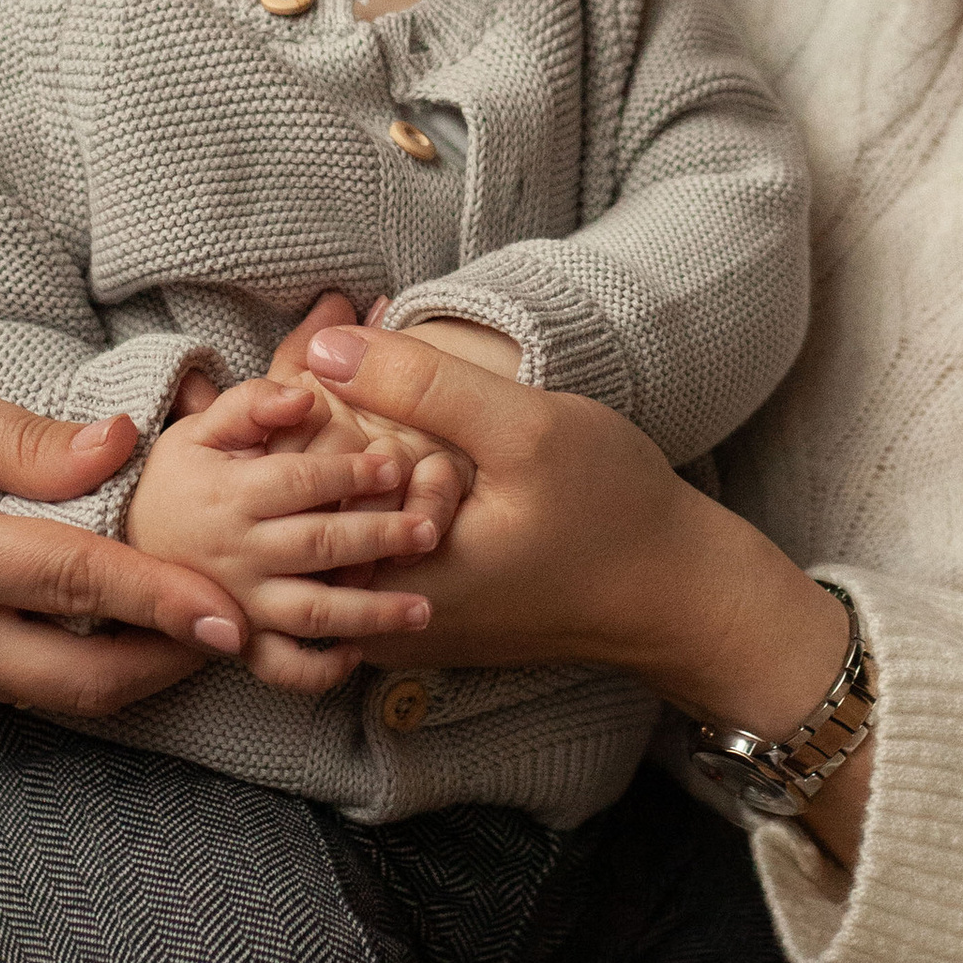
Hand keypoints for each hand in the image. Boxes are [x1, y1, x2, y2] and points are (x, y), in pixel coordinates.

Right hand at [0, 351, 246, 717]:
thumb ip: (27, 437)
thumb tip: (124, 446)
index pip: (67, 585)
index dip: (158, 601)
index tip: (230, 615)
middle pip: (70, 679)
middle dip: (164, 665)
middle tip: (236, 631)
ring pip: (44, 697)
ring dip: (125, 673)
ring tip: (195, 632)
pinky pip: (7, 691)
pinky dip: (70, 671)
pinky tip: (116, 633)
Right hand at [127, 378, 446, 695]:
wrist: (126, 543)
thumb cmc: (181, 477)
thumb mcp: (202, 430)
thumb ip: (252, 403)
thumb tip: (303, 396)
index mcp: (232, 494)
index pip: (300, 482)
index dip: (350, 473)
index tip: (395, 464)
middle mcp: (239, 553)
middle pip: (318, 546)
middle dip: (378, 538)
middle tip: (429, 530)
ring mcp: (241, 603)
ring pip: (311, 613)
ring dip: (369, 613)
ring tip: (423, 608)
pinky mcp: (242, 641)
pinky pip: (281, 666)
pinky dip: (318, 669)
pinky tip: (360, 654)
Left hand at [300, 325, 865, 853]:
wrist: (676, 592)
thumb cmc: (612, 513)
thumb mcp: (524, 430)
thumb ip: (422, 386)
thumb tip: (325, 344)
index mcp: (384, 583)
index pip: (286, 482)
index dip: (298, 399)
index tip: (339, 339)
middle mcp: (374, 619)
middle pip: (301, 504)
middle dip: (321, 417)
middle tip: (357, 347)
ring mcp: (398, 622)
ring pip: (334, 520)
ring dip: (351, 446)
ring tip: (394, 385)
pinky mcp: (424, 613)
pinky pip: (370, 539)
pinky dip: (381, 479)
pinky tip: (423, 431)